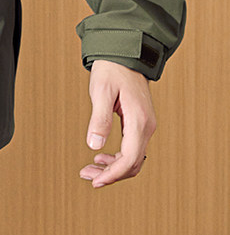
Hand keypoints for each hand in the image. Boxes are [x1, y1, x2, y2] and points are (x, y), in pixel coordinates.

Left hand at [79, 59, 155, 187]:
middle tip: (87, 176)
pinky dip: (117, 158)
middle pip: (133, 163)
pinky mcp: (140, 123)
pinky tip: (101, 156)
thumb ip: (99, 119)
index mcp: (139, 120)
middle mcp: (146, 126)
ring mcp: (145, 125)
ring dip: (113, 168)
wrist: (124, 54)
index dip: (113, 174)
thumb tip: (94, 146)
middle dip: (111, 174)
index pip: (130, 158)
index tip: (95, 181)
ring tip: (90, 169)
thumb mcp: (101, 91)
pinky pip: (132, 148)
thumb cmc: (111, 69)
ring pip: (133, 158)